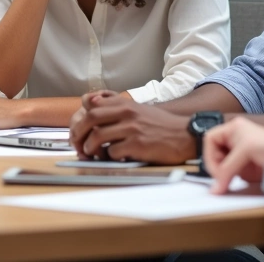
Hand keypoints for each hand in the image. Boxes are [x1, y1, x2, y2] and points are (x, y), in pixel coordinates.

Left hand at [69, 91, 194, 163]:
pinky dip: (108, 158)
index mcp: (125, 103)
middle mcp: (127, 113)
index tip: (78, 128)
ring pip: (96, 137)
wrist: (186, 135)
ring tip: (91, 154)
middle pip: (89, 119)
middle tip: (77, 144)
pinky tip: (112, 159)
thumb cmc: (160, 125)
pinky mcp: (137, 145)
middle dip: (78, 133)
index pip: (91, 104)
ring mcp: (132, 128)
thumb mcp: (138, 110)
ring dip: (89, 148)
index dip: (80, 116)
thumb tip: (90, 105)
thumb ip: (117, 108)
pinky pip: (112, 152)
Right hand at [203, 117, 263, 193]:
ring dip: (224, 173)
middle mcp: (235, 140)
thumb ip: (227, 169)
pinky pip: (231, 174)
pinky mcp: (247, 167)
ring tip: (228, 179)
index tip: (214, 169)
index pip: (210, 139)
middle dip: (216, 166)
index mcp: (234, 128)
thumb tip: (214, 187)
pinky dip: (231, 178)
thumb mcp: (245, 152)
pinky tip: (236, 180)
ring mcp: (241, 154)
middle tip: (220, 177)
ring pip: (222, 164)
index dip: (209, 154)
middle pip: (214, 153)